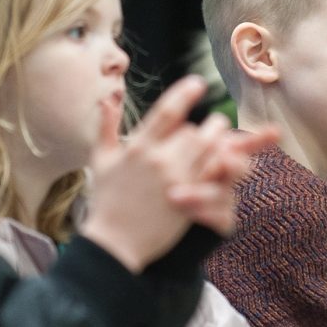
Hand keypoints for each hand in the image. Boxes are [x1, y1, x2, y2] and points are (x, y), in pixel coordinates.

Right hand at [84, 77, 275, 271]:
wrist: (113, 243)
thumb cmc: (105, 201)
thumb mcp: (100, 161)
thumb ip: (105, 128)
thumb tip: (106, 99)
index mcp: (137, 147)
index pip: (166, 112)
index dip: (185, 93)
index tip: (198, 83)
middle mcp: (158, 161)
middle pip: (196, 131)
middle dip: (209, 126)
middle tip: (217, 123)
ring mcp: (175, 181)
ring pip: (209, 150)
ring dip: (219, 143)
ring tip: (224, 141)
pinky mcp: (188, 200)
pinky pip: (213, 175)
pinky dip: (222, 167)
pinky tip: (226, 163)